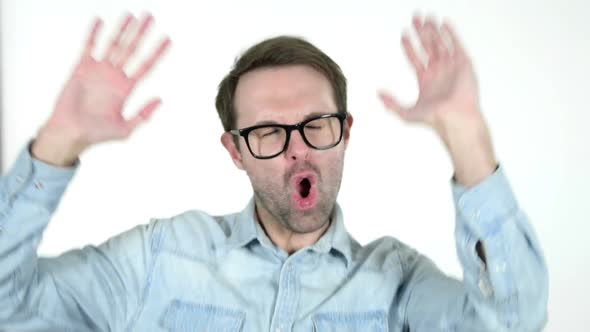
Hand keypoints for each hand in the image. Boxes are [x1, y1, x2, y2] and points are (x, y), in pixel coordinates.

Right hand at [33, 13, 170, 165]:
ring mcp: (99, 70)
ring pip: (113, 44)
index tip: (167, 39)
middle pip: (132, 49)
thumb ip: (143, 115)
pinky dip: (94, 34)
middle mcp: (115, 76)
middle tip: (150, 17)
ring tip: (131, 15)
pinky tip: (100, 21)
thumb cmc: (97, 134)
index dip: (157, 52)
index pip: (146, 66)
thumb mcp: (126, 129)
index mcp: (127, 88)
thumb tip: (160, 100)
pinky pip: (89, 46)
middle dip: (141, 33)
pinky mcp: (82, 68)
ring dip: (122, 29)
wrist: (71, 133)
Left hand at [379, 16, 496, 186]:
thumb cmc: (434, 119)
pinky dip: (450, 33)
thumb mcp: (406, 113)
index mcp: (426, 80)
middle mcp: (438, 71)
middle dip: (421, 33)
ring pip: (440, 43)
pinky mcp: (463, 63)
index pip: (415, 58)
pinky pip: (456, 44)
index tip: (403, 34)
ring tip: (426, 18)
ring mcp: (451, 66)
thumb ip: (391, 104)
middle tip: (415, 19)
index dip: (409, 46)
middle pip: (427, 47)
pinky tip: (443, 23)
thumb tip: (378, 94)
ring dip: (433, 31)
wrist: (455, 118)